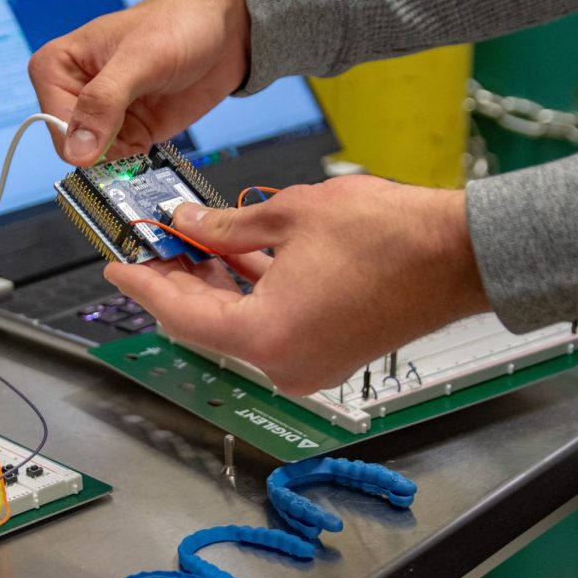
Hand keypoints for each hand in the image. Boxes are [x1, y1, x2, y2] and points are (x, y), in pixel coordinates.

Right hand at [28, 0, 249, 165]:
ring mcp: (105, 114)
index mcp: (59, 64)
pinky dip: (136, 167)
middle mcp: (76, 92)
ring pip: (98, 160)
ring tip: (145, 148)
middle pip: (73, 146)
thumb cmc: (180, 21)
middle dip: (101, 156)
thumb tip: (77, 149)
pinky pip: (123, 163)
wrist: (226, 29)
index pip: (53, 121)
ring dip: (121, 166)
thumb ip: (104, 102)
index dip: (80, 139)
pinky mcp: (132, 131)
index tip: (111, 145)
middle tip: (132, 150)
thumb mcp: (140, 59)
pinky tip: (150, 156)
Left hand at [104, 176, 490, 394]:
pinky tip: (235, 260)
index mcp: (266, 335)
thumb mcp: (291, 213)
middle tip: (152, 247)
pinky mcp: (327, 354)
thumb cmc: (392, 236)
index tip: (116, 266)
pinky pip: (271, 328)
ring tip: (188, 244)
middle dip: (176, 283)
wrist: (461, 256)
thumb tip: (188, 223)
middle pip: (206, 325)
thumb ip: (226, 225)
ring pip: (238, 326)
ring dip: (213, 288)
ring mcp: (308, 364)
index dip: (143, 286)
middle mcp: (283, 363)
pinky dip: (250, 297)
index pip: (180, 314)